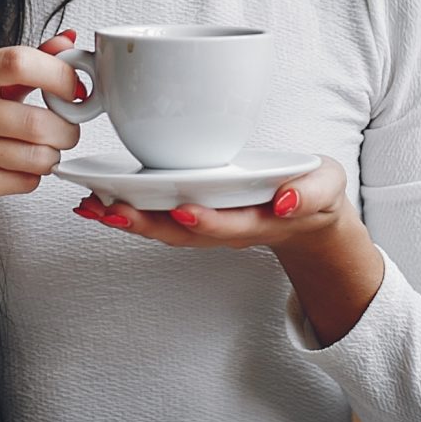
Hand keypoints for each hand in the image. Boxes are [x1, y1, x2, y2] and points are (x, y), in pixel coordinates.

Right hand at [0, 30, 83, 266]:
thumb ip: (23, 64)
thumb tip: (66, 42)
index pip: (19, 62)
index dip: (59, 75)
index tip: (74, 89)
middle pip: (35, 120)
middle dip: (66, 129)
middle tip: (67, 130)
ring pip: (35, 155)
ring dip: (52, 156)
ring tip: (43, 151)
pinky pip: (24, 181)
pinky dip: (32, 177)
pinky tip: (17, 169)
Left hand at [70, 156, 350, 252]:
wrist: (311, 218)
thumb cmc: (314, 194)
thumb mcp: (328, 188)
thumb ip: (311, 193)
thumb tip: (284, 200)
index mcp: (261, 220)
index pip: (231, 224)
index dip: (207, 220)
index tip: (183, 209)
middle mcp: (228, 228)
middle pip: (184, 233)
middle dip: (147, 224)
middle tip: (111, 209)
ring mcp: (210, 225)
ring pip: (165, 230)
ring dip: (128, 221)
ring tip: (93, 206)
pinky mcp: (196, 216)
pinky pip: (158, 220)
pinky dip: (129, 213)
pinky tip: (100, 202)